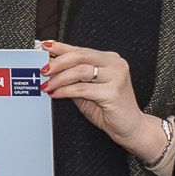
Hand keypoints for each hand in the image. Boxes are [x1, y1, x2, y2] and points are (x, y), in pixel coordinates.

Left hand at [39, 39, 152, 154]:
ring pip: (80, 71)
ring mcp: (116, 77)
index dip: (60, 47)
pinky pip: (83, 89)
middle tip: (43, 70)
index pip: (81, 49)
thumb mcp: (87, 89)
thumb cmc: (109, 109)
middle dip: (58, 62)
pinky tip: (56, 94)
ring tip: (47, 85)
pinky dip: (66, 91)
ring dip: (59, 78)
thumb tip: (50, 69)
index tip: (44, 47)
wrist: (130, 128)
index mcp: (109, 59)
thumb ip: (73, 78)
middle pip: (80, 55)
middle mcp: (115, 64)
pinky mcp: (113, 93)